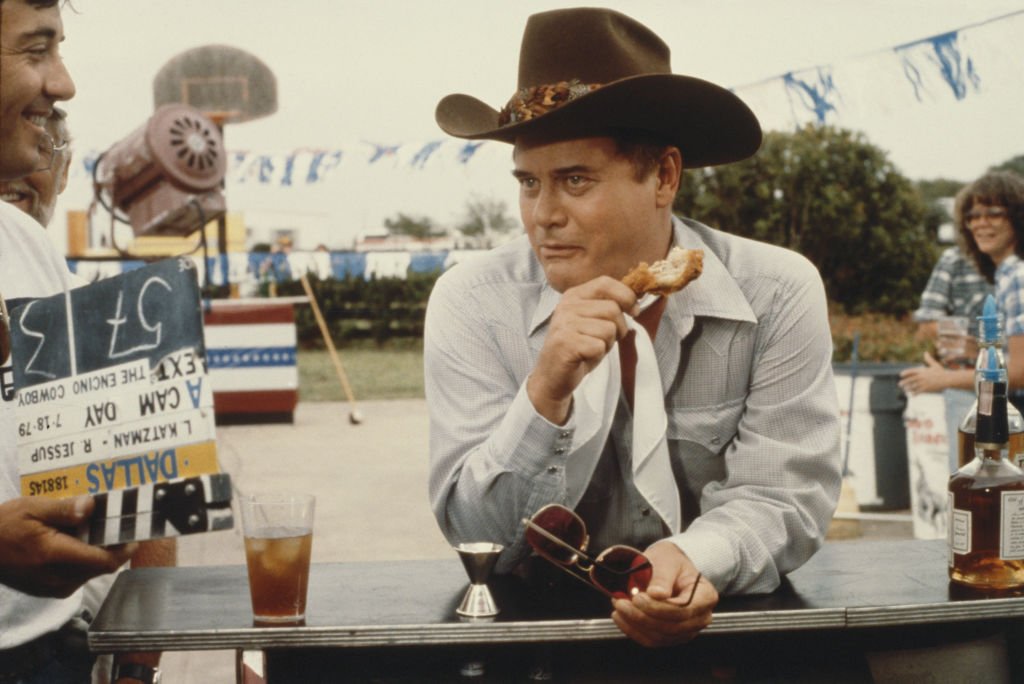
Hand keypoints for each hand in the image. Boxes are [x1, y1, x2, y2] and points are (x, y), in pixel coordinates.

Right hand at [0, 495, 135, 596]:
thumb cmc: (3, 525)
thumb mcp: (31, 508)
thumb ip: (64, 509)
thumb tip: (92, 506)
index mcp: (53, 555)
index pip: (104, 561)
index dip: (125, 548)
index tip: (135, 532)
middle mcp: (56, 577)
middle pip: (102, 567)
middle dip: (114, 547)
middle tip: (117, 524)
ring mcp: (53, 587)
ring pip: (92, 572)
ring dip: (99, 553)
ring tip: (96, 530)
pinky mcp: (49, 590)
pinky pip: (79, 576)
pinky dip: (85, 561)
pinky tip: (78, 543)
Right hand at [527, 276, 635, 423]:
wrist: (553, 375)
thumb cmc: (579, 348)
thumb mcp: (594, 321)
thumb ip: (610, 307)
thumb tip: (637, 303)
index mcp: (574, 295)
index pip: (605, 283)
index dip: (626, 296)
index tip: (634, 311)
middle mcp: (567, 306)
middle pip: (613, 309)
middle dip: (619, 328)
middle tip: (604, 340)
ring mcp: (564, 324)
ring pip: (609, 329)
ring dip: (607, 344)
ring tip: (591, 348)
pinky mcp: (565, 343)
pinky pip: (599, 346)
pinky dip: (598, 355)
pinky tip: (584, 357)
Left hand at [611, 541, 715, 646]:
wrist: (667, 567)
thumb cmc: (670, 562)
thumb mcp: (667, 561)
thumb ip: (662, 577)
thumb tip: (657, 594)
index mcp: (706, 596)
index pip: (684, 610)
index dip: (658, 608)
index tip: (638, 598)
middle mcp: (700, 617)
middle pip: (671, 627)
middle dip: (643, 617)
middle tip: (621, 602)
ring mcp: (686, 630)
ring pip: (660, 637)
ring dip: (635, 624)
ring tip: (618, 606)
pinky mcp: (671, 637)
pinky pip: (651, 640)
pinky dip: (633, 631)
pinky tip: (620, 618)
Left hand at [898, 352, 953, 394]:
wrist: (948, 379)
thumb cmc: (941, 372)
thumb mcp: (934, 365)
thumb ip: (928, 359)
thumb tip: (925, 352)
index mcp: (923, 371)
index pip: (912, 371)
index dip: (906, 372)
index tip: (901, 374)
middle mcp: (922, 377)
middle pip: (910, 380)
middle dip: (904, 382)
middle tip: (899, 384)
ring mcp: (924, 383)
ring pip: (913, 386)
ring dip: (908, 388)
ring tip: (905, 390)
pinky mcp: (927, 389)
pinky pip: (919, 391)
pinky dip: (915, 393)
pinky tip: (912, 395)